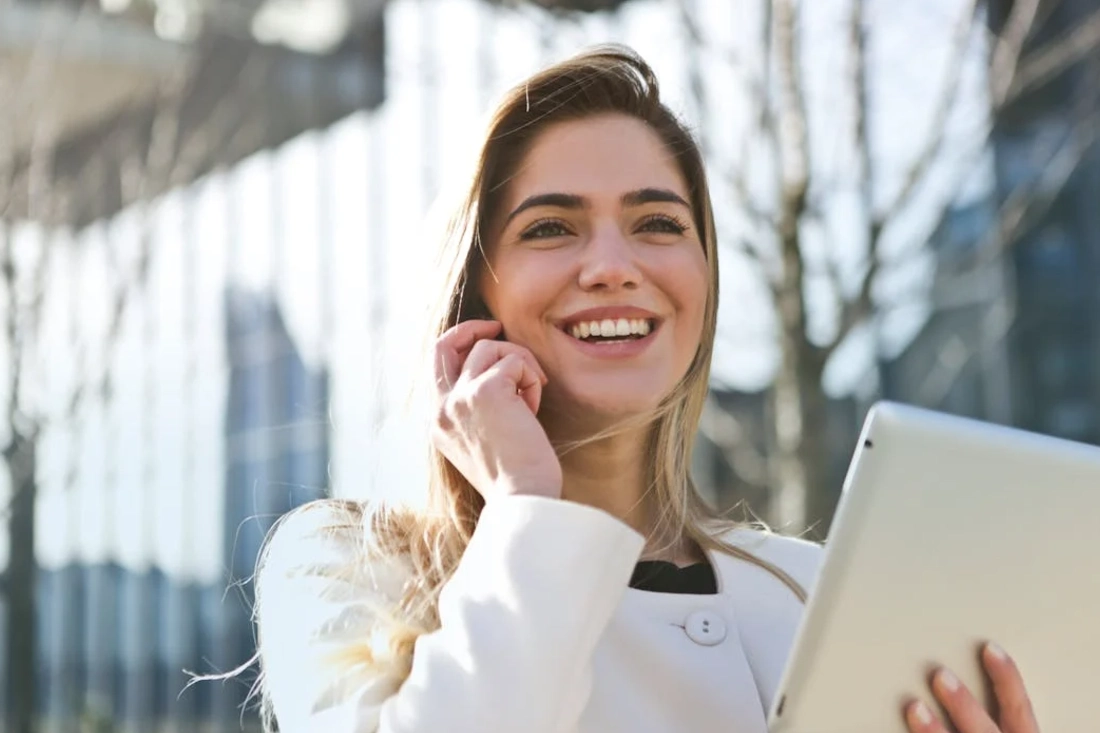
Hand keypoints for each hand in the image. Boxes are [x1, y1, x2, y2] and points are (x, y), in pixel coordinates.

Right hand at [432, 319, 562, 501]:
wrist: (523, 499)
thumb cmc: (515, 478)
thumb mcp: (483, 442)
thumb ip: (477, 410)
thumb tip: (497, 374)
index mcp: (438, 423)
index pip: (437, 367)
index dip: (461, 346)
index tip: (486, 341)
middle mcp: (441, 408)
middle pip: (444, 344)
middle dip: (471, 328)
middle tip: (497, 326)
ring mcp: (460, 398)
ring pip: (490, 348)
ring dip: (519, 364)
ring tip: (531, 397)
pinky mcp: (486, 390)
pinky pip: (515, 361)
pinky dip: (531, 378)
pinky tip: (534, 408)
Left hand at [905, 642, 1038, 732]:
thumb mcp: (1010, 729)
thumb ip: (998, 713)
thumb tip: (969, 676)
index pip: (1019, 708)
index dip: (1006, 677)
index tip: (989, 648)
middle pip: (985, 729)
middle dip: (963, 704)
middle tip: (940, 675)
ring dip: (934, 729)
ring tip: (915, 706)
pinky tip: (901, 729)